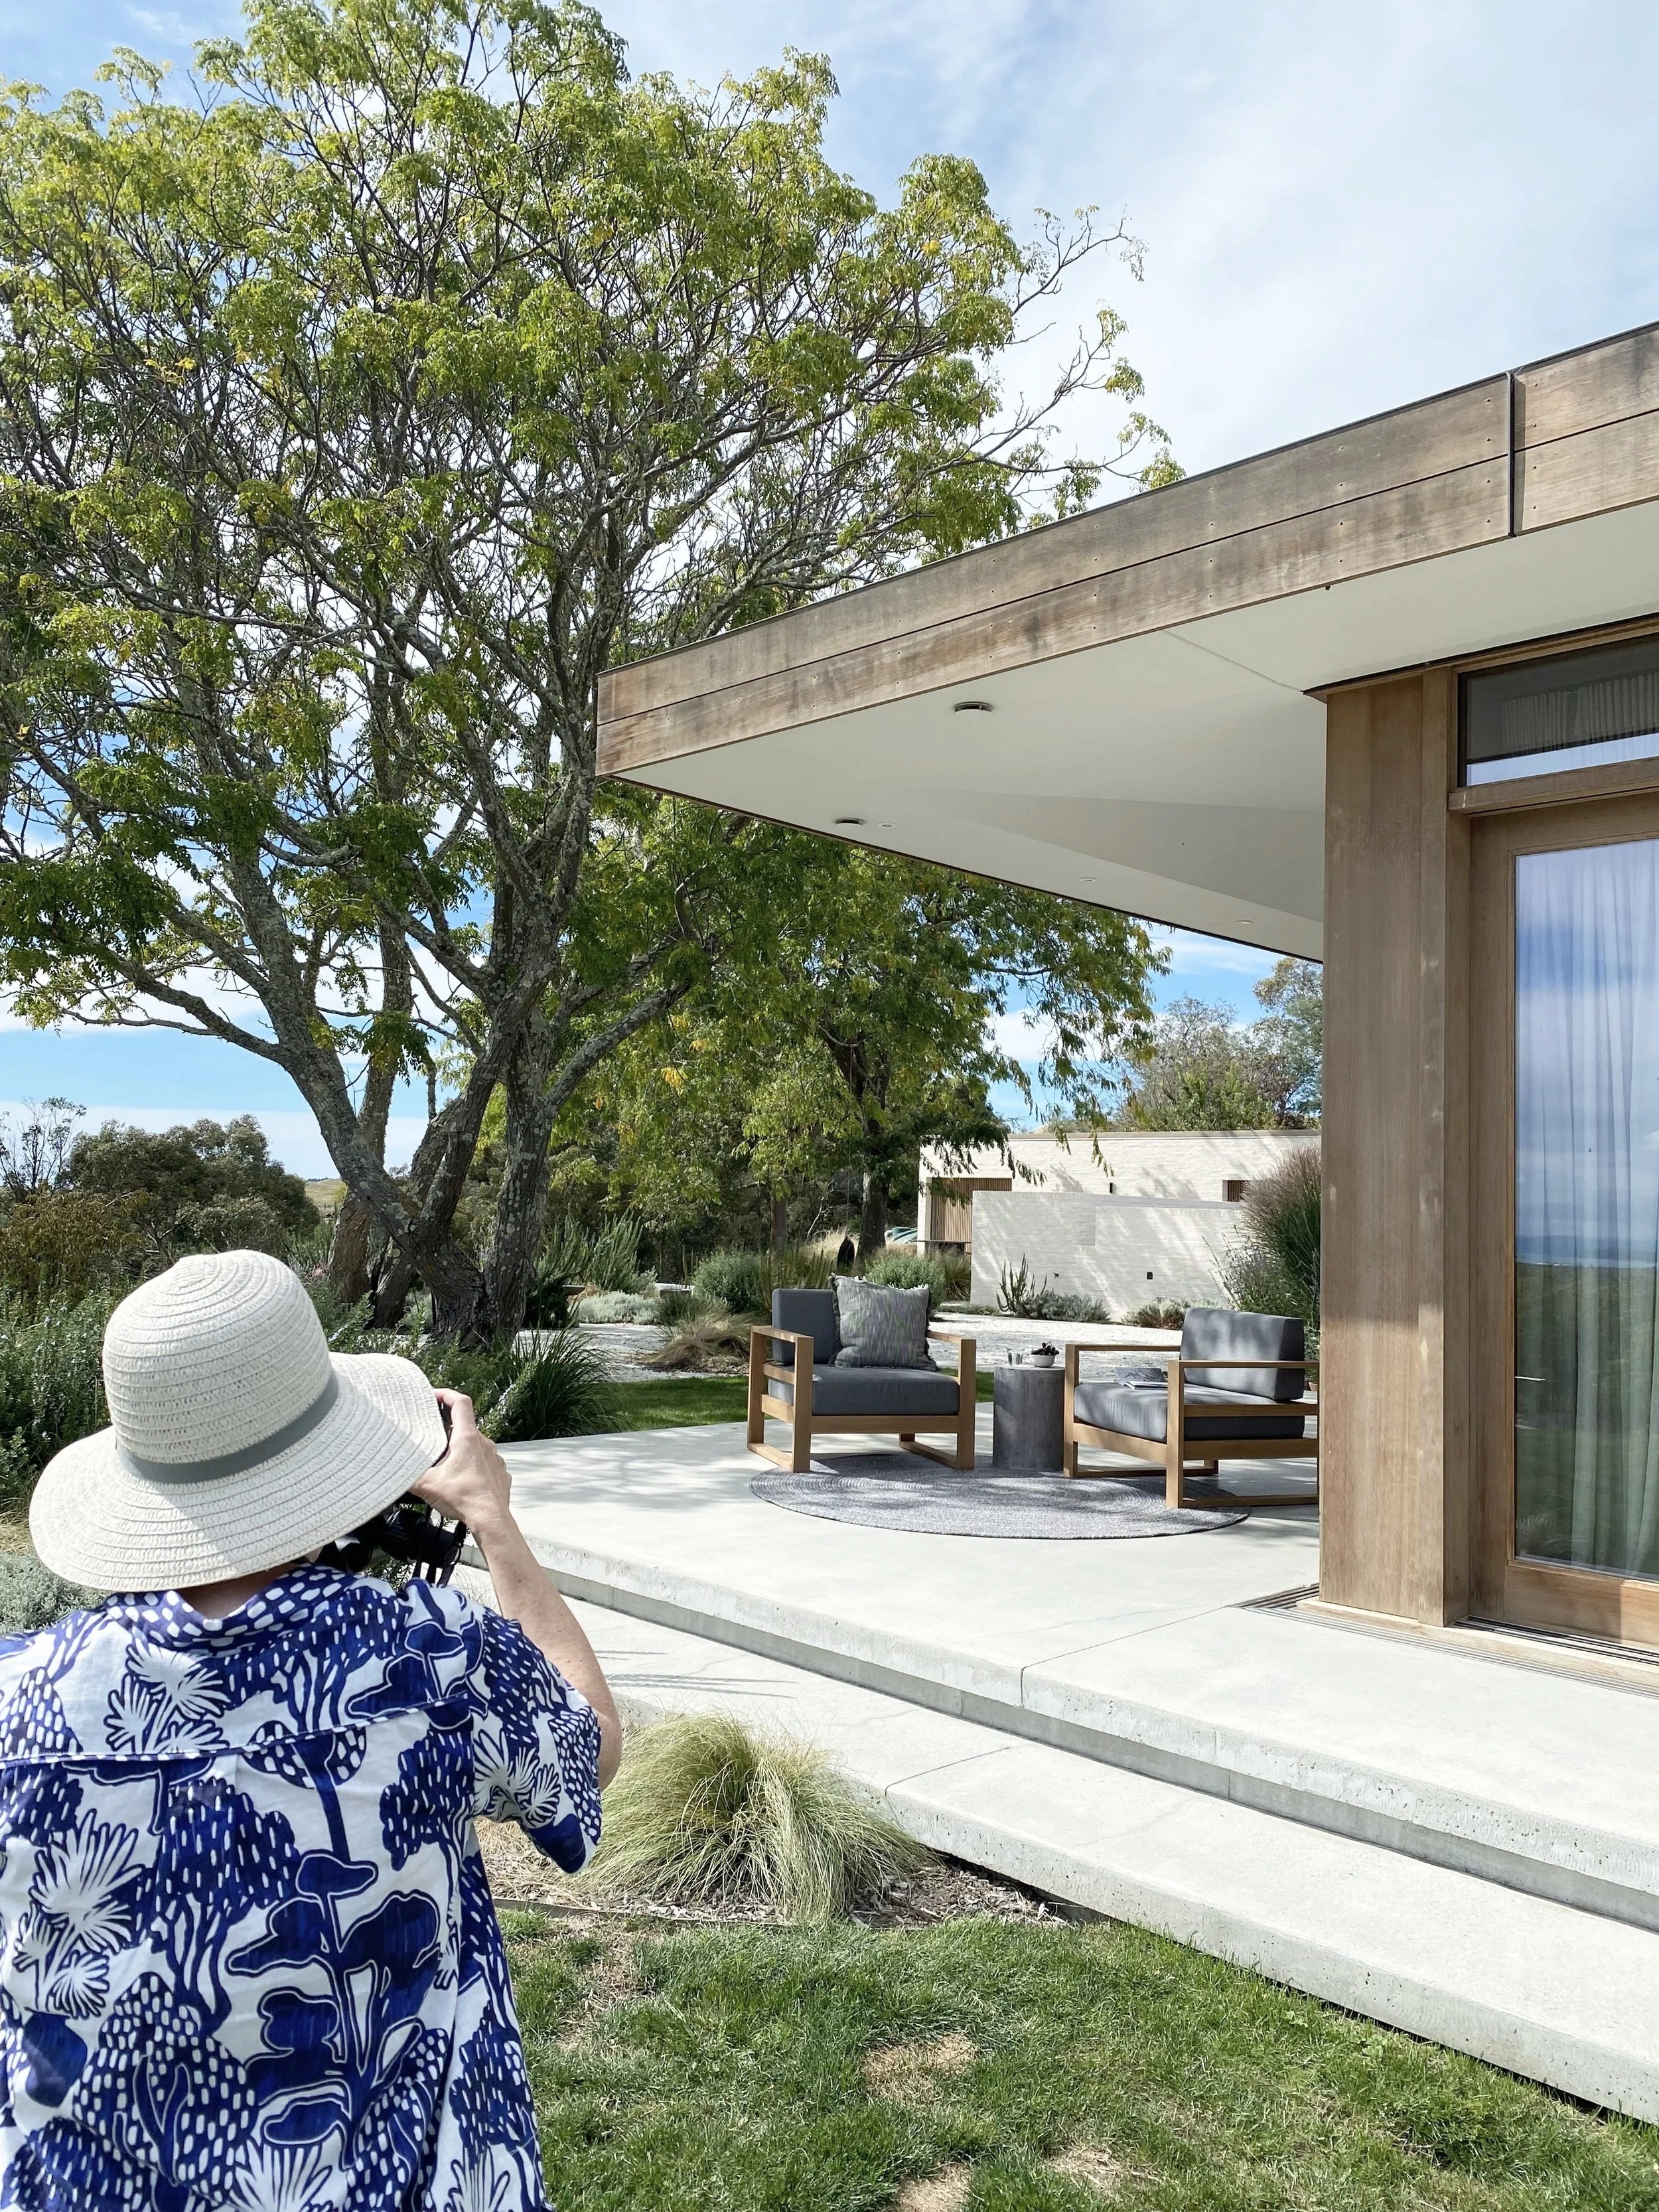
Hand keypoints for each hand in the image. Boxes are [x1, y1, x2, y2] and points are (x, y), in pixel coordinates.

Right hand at [412, 1391, 513, 1541]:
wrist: (490, 1519)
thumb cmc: (464, 1499)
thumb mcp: (427, 1485)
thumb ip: (407, 1475)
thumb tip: (391, 1473)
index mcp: (467, 1438)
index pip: (460, 1402)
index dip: (447, 1394)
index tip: (435, 1395)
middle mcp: (484, 1444)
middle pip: (465, 1426)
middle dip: (447, 1430)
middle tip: (432, 1438)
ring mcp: (494, 1458)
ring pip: (475, 1446)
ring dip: (460, 1450)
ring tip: (445, 1463)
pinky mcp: (499, 1473)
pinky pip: (484, 1463)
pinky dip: (472, 1466)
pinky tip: (461, 1479)